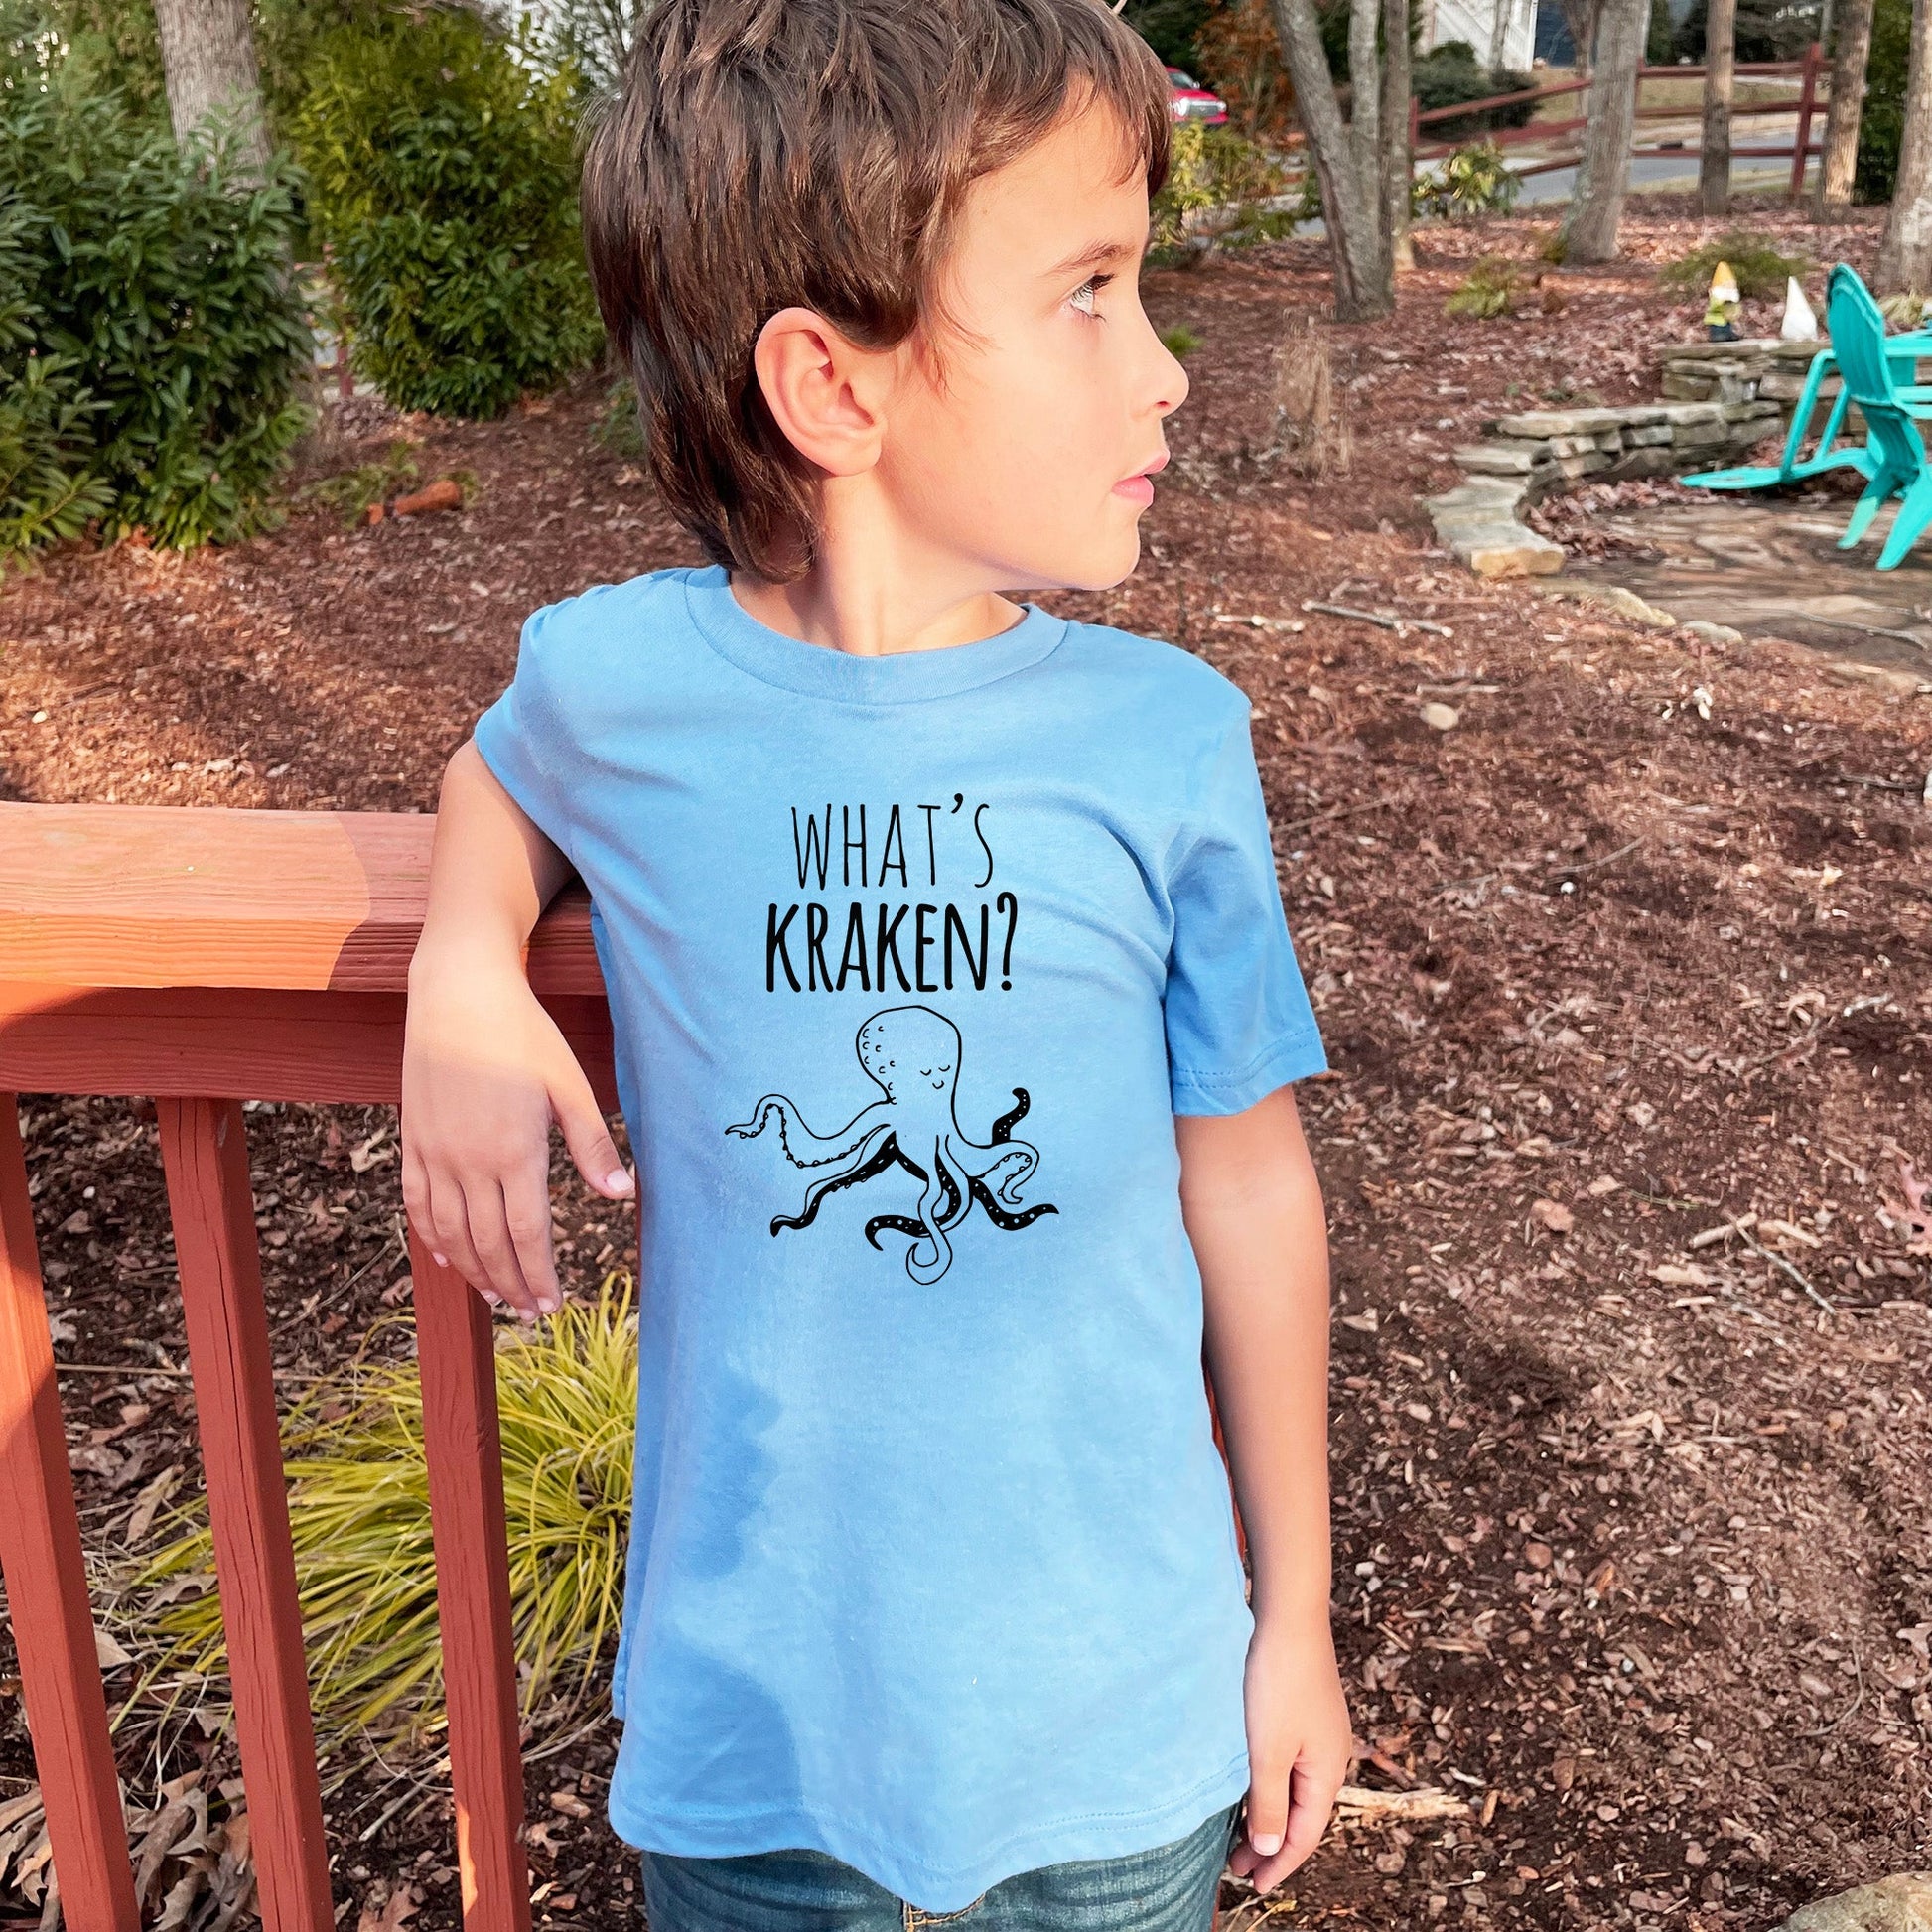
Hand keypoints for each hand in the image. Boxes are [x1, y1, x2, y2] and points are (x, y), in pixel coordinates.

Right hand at [402, 945, 632, 1321]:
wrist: (458, 994)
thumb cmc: (523, 1034)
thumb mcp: (569, 1084)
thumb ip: (593, 1143)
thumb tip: (623, 1194)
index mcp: (514, 1152)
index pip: (527, 1235)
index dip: (540, 1275)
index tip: (552, 1305)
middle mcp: (469, 1162)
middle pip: (488, 1243)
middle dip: (511, 1284)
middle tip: (530, 1313)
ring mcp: (434, 1153)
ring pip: (449, 1232)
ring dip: (472, 1270)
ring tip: (496, 1295)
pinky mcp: (412, 1140)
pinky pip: (416, 1203)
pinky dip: (430, 1236)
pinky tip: (445, 1255)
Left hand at [1228, 1609, 1351, 1894]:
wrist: (1287, 1615)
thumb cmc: (1277, 1681)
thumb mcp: (1267, 1750)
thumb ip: (1268, 1802)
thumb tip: (1270, 1849)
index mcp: (1327, 1771)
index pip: (1304, 1834)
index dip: (1279, 1863)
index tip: (1253, 1885)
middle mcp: (1330, 1755)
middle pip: (1302, 1814)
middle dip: (1271, 1843)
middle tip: (1236, 1867)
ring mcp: (1318, 1731)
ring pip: (1293, 1788)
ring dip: (1268, 1814)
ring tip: (1237, 1835)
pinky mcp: (1302, 1711)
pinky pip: (1288, 1764)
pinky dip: (1268, 1785)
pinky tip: (1248, 1786)